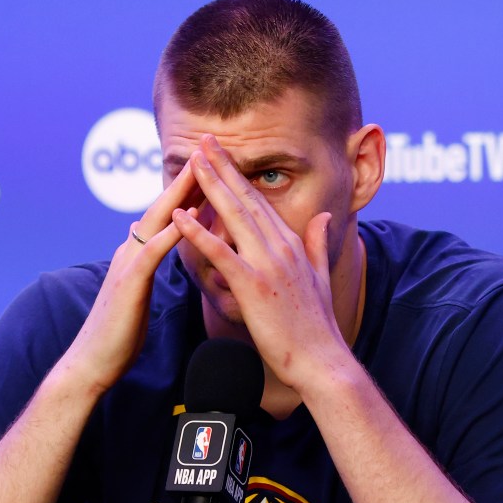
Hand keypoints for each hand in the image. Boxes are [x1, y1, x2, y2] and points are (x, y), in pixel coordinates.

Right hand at [59, 162, 198, 392]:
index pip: (168, 214)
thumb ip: (147, 267)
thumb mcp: (140, 292)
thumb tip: (157, 250)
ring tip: (201, 171)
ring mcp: (127, 264)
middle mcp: (131, 251)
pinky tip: (187, 221)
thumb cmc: (120, 334)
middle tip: (209, 151)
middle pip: (163, 207)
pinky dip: (168, 234)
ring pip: (156, 221)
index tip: (213, 169)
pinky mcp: (128, 284)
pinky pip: (150, 254)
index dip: (189, 191)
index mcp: (138, 254)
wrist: (93, 363)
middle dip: (186, 179)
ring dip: (178, 195)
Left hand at [172, 135, 349, 389]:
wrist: (321, 361)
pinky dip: (199, 234)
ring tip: (191, 161)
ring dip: (210, 187)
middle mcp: (280, 248)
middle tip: (202, 140)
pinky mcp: (253, 287)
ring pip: (233, 217)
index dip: (239, 175)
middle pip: (245, 199)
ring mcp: (267, 265)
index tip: (222, 154)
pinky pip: (221, 254)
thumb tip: (324, 218)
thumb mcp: (321, 278)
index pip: (260, 202)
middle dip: (222, 168)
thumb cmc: (317, 327)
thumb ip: (318, 244)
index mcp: (291, 245)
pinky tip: (179, 217)